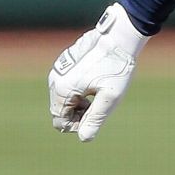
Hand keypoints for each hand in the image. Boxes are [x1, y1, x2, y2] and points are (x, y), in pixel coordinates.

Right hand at [47, 3, 149, 141]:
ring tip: (99, 92)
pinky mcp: (65, 62)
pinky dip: (79, 89)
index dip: (77, 125)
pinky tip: (96, 80)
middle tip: (100, 102)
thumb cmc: (117, 67)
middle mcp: (55, 79)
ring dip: (79, 101)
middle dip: (79, 113)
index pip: (60, 122)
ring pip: (64, 97)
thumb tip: (84, 138)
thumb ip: (95, 119)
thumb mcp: (110, 97)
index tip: (95, 116)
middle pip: (60, 110)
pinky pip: (67, 84)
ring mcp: (59, 69)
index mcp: (63, 89)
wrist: (119, 37)